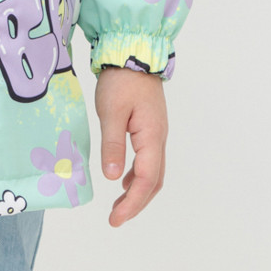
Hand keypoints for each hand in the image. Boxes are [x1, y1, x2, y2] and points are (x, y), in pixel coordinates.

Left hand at [94, 66, 167, 226]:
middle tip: (116, 218)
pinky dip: (138, 175)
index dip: (132, 203)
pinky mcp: (150, 127)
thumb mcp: (111, 112)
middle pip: (154, 181)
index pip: (146, 180)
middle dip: (137, 203)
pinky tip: (123, 178)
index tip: (115, 219)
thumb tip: (112, 178)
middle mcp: (159, 139)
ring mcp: (157, 133)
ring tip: (119, 204)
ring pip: (153, 172)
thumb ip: (112, 145)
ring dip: (138, 191)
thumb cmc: (121, 80)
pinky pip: (148, 159)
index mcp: (152, 137)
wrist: (133, 52)